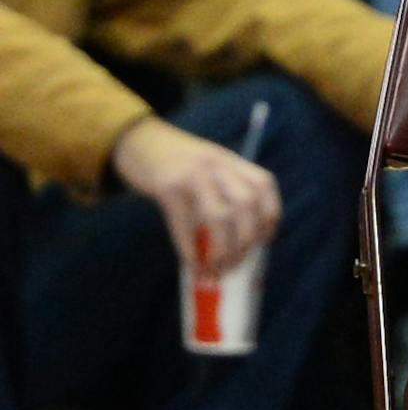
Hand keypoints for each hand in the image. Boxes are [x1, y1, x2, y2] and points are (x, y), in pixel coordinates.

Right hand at [108, 116, 280, 271]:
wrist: (137, 141)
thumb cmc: (176, 164)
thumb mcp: (208, 167)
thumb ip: (225, 194)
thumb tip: (237, 244)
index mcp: (231, 160)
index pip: (263, 186)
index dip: (268, 216)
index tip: (263, 240)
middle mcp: (216, 164)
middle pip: (246, 204)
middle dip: (246, 238)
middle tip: (237, 262)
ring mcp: (192, 174)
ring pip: (220, 216)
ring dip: (222, 248)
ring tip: (216, 268)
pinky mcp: (167, 186)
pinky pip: (184, 224)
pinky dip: (190, 248)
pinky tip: (192, 263)